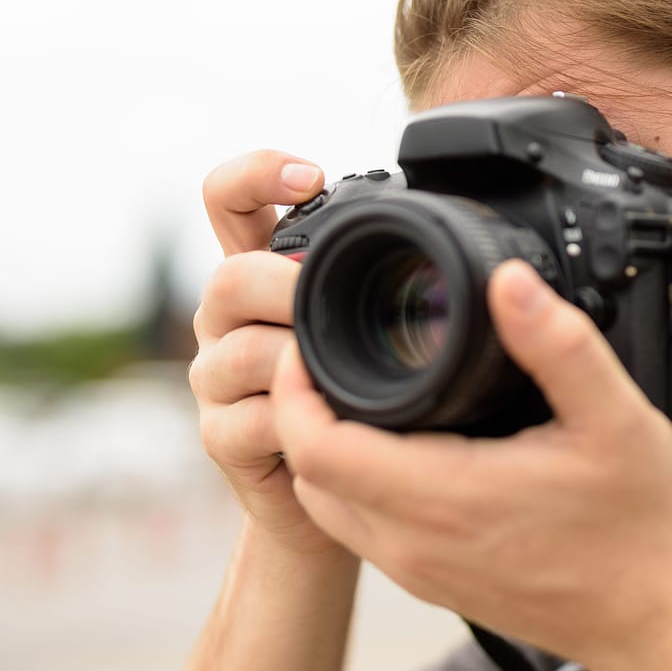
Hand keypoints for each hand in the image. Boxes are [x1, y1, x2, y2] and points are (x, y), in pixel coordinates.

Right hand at [189, 150, 344, 554]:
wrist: (332, 496)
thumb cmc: (359, 401)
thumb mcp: (367, 329)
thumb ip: (380, 280)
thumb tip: (456, 234)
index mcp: (258, 274)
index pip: (227, 199)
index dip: (256, 173)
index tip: (311, 176)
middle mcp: (224, 318)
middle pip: (230, 277)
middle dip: (287, 288)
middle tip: (337, 305)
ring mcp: (215, 377)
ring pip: (242, 350)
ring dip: (299, 360)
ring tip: (344, 373)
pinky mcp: (220, 436)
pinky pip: (251, 419)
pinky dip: (297, 421)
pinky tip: (330, 424)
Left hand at [271, 258, 671, 665]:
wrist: (649, 621)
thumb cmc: (636, 525)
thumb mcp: (617, 419)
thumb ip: (561, 345)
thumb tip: (509, 280)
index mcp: (443, 499)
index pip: (318, 446)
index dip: (295, 389)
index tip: (312, 342)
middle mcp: (413, 542)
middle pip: (307, 472)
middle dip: (299, 410)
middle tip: (324, 355)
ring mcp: (414, 569)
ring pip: (324, 504)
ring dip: (319, 447)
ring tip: (345, 390)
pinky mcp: (424, 581)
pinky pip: (354, 527)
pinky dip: (346, 482)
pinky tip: (381, 445)